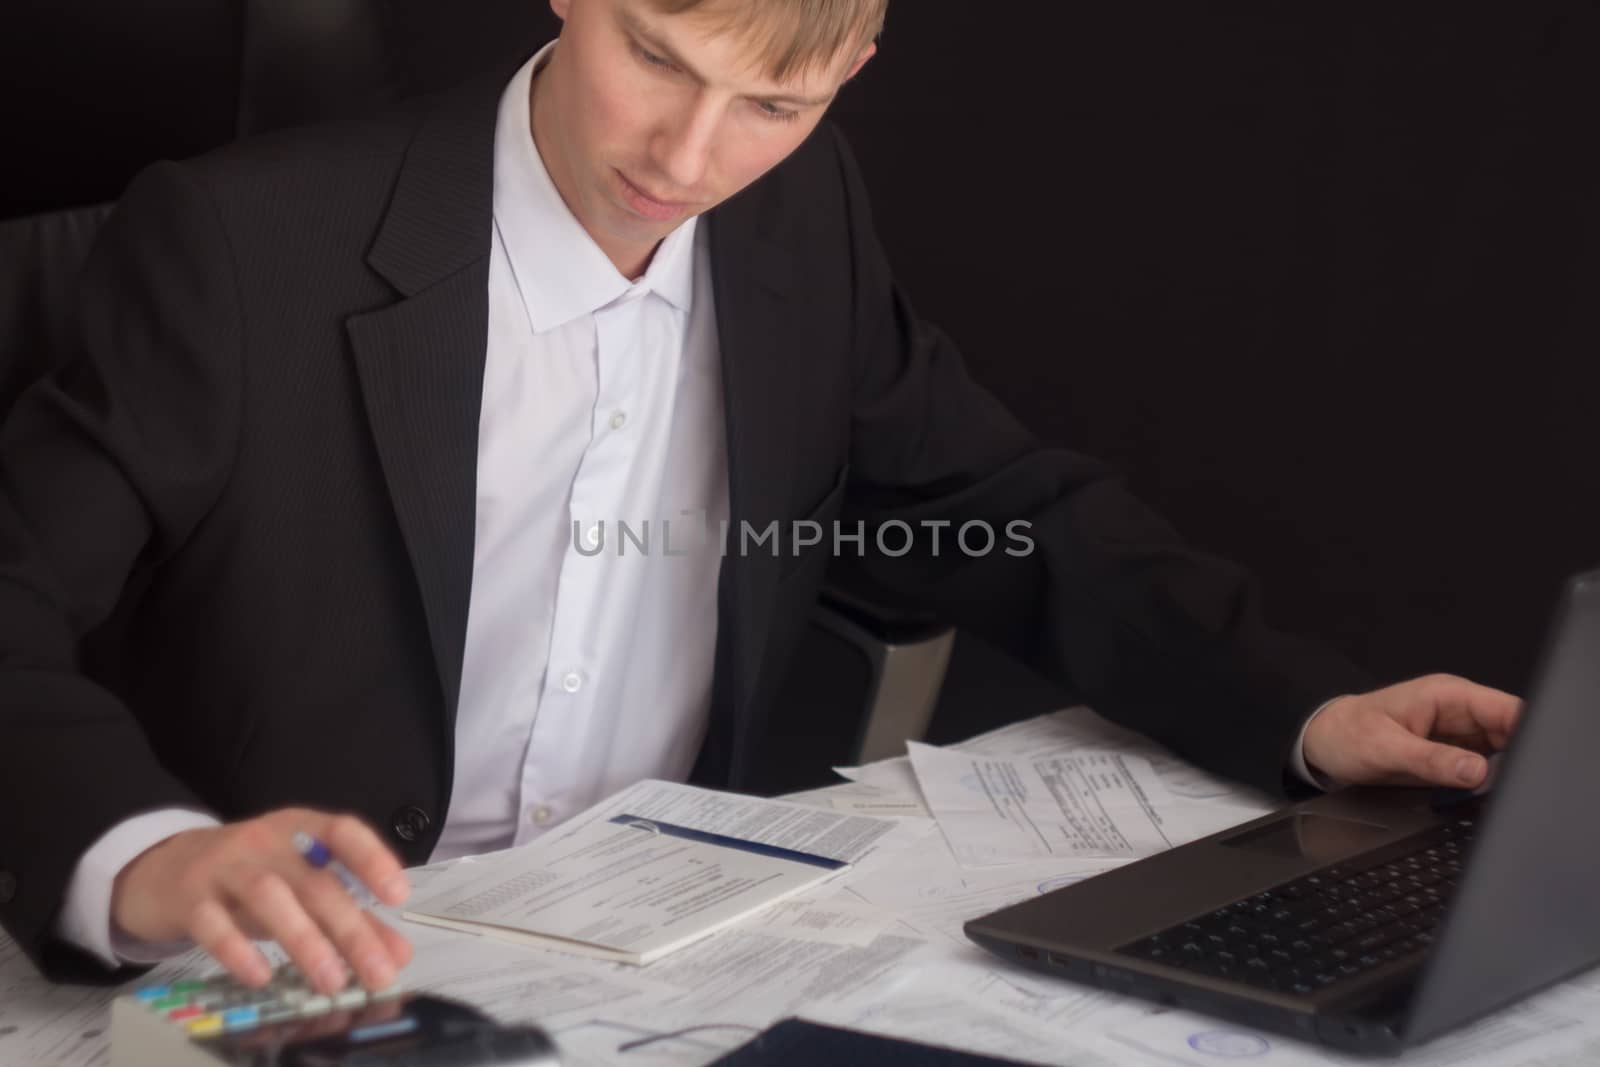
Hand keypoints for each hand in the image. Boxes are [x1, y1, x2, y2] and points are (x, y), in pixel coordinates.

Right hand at [111, 808, 412, 992]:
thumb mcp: (299, 887)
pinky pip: (212, 923)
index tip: (398, 896)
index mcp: (300, 830)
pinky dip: (237, 950)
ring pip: (269, 897)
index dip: (373, 859)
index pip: (343, 832)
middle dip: (350, 929)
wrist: (163, 869)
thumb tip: (398, 953)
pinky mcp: (188, 898)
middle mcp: (265, 841)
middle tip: (377, 972)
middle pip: (314, 881)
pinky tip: (260, 975)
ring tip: (330, 980)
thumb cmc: (247, 878)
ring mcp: (224, 866)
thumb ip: (352, 916)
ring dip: (304, 940)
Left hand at [1302, 673, 1522, 788]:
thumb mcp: (1386, 749)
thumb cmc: (1348, 734)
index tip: (1532, 764)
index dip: (1528, 733)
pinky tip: (1482, 796)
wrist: (1324, 743)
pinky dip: (1487, 783)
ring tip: (1495, 794)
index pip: (1506, 709)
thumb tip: (1477, 771)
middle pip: (1512, 733)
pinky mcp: (1451, 756)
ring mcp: (1457, 735)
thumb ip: (1432, 760)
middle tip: (1511, 788)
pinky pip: (1482, 768)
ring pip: (1501, 754)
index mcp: (1447, 696)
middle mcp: (1459, 713)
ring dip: (1503, 774)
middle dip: (1518, 759)